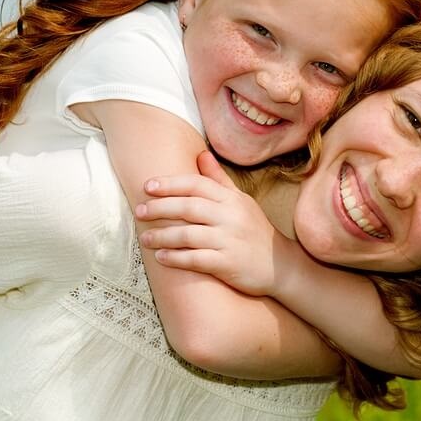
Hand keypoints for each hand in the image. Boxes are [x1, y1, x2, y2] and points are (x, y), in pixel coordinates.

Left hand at [135, 151, 296, 297]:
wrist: (281, 266)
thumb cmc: (255, 231)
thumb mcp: (241, 201)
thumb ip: (218, 179)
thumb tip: (201, 154)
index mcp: (232, 199)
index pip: (197, 185)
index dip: (170, 184)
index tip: (148, 186)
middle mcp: (231, 217)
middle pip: (189, 207)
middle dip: (160, 208)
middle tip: (139, 211)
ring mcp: (229, 240)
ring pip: (189, 234)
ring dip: (163, 236)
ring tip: (145, 239)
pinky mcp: (228, 264)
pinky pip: (196, 260)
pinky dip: (176, 258)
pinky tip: (161, 258)